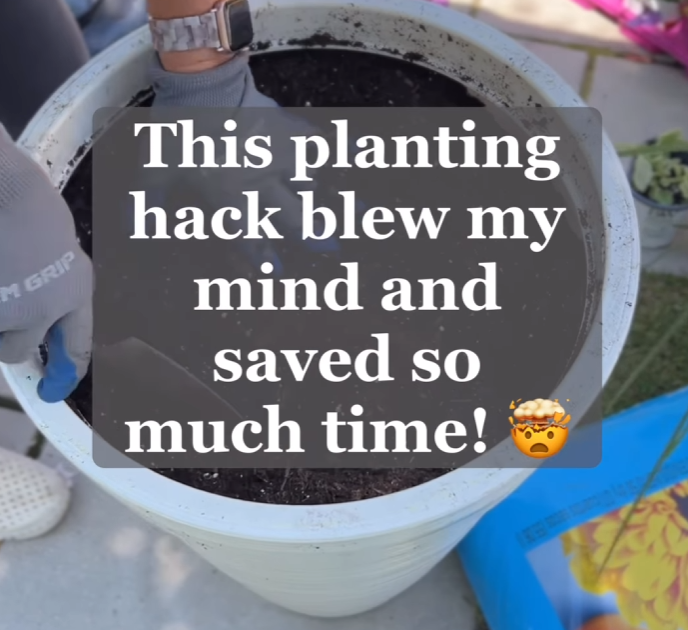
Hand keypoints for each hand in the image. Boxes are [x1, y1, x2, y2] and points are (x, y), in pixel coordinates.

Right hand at [0, 125, 92, 401]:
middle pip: (15, 349)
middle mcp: (41, 308)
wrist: (2, 186)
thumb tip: (40, 319)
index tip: (56, 389)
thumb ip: (53, 287)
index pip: (77, 344)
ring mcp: (5, 309)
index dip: (66, 371)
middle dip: (4, 334)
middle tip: (1, 303)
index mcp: (74, 292)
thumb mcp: (59, 250)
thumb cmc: (29, 204)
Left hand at [149, 53, 342, 273]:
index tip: (278, 274)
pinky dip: (335, 152)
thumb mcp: (158, 168)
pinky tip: (354, 158)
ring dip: (334, 200)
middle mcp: (261, 181)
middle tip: (335, 249)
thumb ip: (150, 201)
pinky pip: (317, 145)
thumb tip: (131, 228)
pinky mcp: (289, 132)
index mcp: (231, 195)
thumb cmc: (180, 130)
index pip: (249, 233)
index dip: (263, 256)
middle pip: (293, 213)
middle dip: (314, 232)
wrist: (204, 83)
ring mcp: (279, 156)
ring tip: (361, 217)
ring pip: (312, 183)